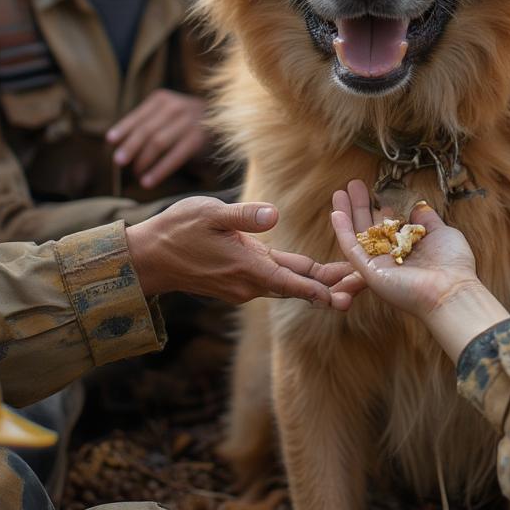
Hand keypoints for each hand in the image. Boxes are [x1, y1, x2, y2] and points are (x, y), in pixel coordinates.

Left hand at [107, 89, 208, 189]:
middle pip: (146, 130)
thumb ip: (147, 123)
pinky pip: (174, 156)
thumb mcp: (167, 114)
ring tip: (135, 174)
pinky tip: (148, 182)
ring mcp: (189, 121)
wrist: (223, 122)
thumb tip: (116, 143)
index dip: (123, 128)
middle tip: (118, 162)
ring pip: (158, 142)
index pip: (138, 116)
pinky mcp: (199, 138)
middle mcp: (176, 107)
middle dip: (130, 147)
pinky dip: (159, 170)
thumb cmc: (187, 122)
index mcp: (163, 99)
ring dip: (143, 161)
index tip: (110, 141)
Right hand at [126, 196, 361, 308]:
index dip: (321, 289)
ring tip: (345, 279)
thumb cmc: (178, 230)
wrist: (147, 258)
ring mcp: (241, 285)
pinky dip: (292, 278)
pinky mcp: (234, 282)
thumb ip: (244, 215)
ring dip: (313, 283)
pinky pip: (270, 281)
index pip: (292, 283)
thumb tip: (273, 214)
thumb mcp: (211, 213)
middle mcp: (248, 283)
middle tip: (362, 287)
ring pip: (284, 284)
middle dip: (329, 286)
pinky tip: (307, 271)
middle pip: (296, 286)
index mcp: (247, 268)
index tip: (346, 296)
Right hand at [331, 180, 508, 360]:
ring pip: (357, 234)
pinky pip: (351, 249)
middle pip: (370, 225)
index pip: (389, 223)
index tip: (376, 188)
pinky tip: (336, 213)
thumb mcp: (441, 232)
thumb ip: (426, 219)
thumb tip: (417, 204)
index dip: (380, 205)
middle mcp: (391, 254)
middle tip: (353, 184)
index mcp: (407, 246)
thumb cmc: (453, 264)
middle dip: (360, 205)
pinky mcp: (370, 271)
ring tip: (339, 192)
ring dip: (347, 213)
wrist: (451, 289)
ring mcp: (379, 263)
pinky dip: (342, 231)